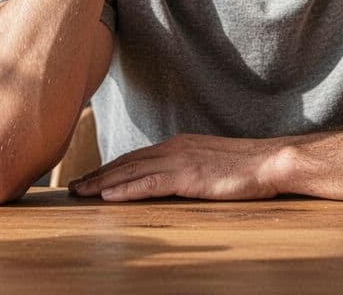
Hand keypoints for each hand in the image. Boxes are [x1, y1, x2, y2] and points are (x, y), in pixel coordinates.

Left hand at [68, 133, 290, 201]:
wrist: (269, 162)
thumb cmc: (246, 166)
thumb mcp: (211, 163)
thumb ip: (189, 167)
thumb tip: (176, 180)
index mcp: (179, 144)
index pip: (136, 157)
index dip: (110, 168)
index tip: (91, 177)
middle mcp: (173, 148)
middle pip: (126, 162)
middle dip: (97, 175)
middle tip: (73, 186)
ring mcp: (179, 161)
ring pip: (130, 172)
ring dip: (101, 183)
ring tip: (80, 193)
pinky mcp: (186, 177)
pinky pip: (148, 184)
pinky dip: (124, 190)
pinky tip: (107, 197)